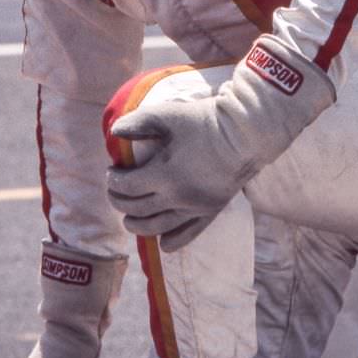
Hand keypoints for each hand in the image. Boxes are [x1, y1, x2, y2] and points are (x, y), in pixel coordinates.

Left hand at [107, 35, 333, 250]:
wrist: (245, 133)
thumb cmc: (204, 120)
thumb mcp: (167, 114)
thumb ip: (136, 122)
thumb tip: (113, 133)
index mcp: (164, 174)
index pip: (127, 187)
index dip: (114, 180)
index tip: (112, 170)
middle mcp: (177, 198)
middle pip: (137, 209)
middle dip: (119, 201)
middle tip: (115, 190)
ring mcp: (194, 208)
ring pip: (157, 228)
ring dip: (137, 225)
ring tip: (128, 218)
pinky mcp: (210, 211)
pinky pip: (187, 236)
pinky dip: (171, 242)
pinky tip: (162, 243)